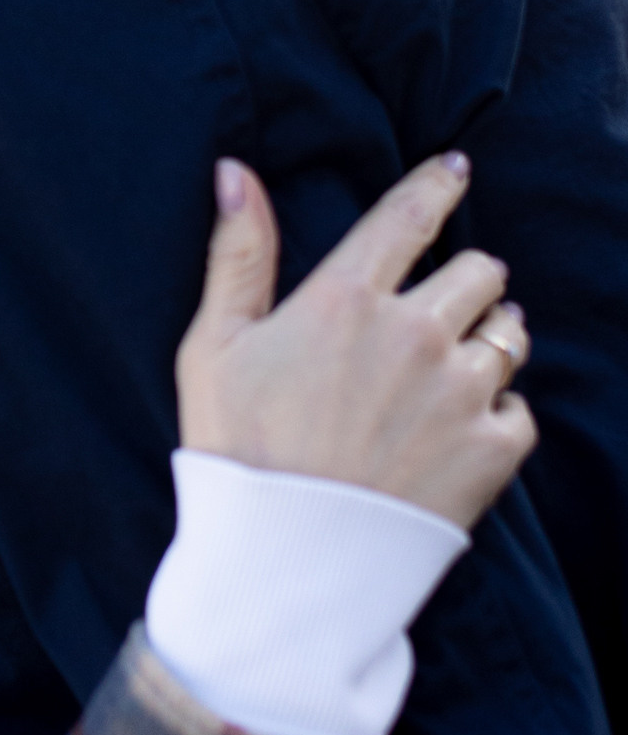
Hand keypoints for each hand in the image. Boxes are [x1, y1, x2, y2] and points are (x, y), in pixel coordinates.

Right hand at [175, 153, 535, 529]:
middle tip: (442, 307)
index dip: (439, 184)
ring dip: (490, 338)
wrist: (285, 564)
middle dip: (468, 279)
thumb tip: (236, 171)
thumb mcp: (213, 348)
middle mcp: (416, 333)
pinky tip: (456, 432)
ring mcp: (462, 391)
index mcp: (346, 299)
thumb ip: (237, 255)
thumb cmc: (236, 453)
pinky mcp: (494, 449)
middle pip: (481, 271)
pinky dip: (498, 412)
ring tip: (454, 370)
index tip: (456, 170)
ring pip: (510, 333)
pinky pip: (520, 408)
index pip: (411, 216)